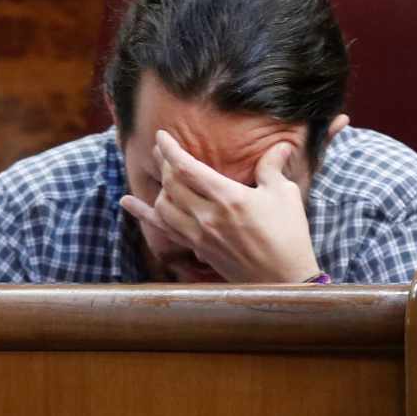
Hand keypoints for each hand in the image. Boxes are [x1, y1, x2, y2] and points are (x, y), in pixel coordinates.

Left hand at [119, 130, 321, 282]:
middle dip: (164, 163)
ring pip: (163, 205)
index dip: (170, 149)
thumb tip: (279, 145)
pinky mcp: (196, 249)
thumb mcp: (284, 195)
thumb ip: (273, 167)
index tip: (161, 135)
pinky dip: (143, 214)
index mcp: (228, 197)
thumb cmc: (289, 235)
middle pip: (171, 184)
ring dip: (160, 186)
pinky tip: (127, 202)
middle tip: (163, 151)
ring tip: (165, 174)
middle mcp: (207, 216)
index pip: (186, 167)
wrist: (284, 280)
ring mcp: (198, 235)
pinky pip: (162, 229)